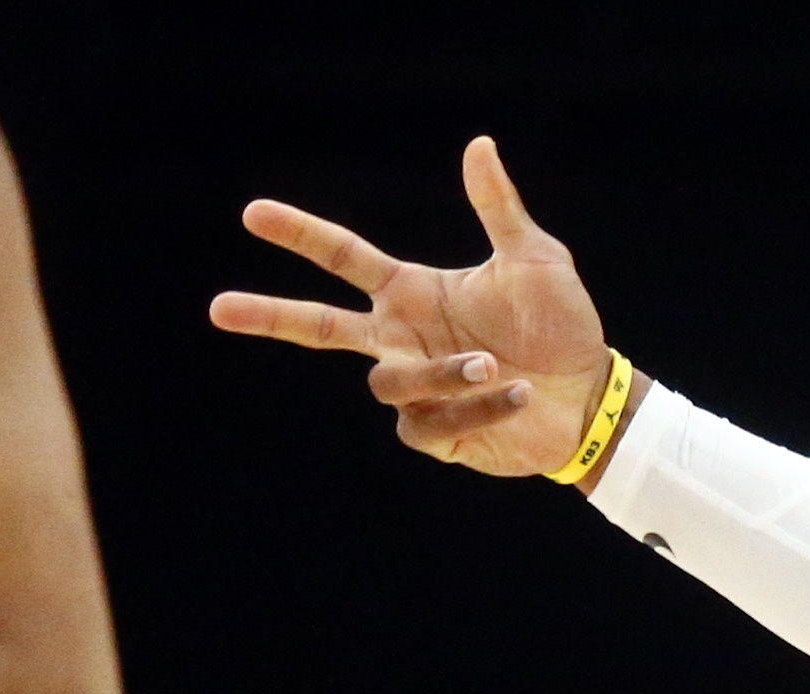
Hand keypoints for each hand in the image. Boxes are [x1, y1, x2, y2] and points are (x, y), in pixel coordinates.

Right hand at [208, 136, 611, 475]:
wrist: (592, 395)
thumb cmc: (563, 325)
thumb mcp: (535, 260)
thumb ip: (499, 208)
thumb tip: (479, 145)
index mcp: (412, 292)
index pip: (343, 259)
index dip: (299, 235)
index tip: (253, 214)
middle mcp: (402, 338)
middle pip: (319, 327)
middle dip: (270, 316)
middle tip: (218, 308)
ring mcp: (415, 388)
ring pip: (389, 381)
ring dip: (441, 372)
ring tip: (492, 363)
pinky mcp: (437, 433)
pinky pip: (427, 422)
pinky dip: (474, 407)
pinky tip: (517, 396)